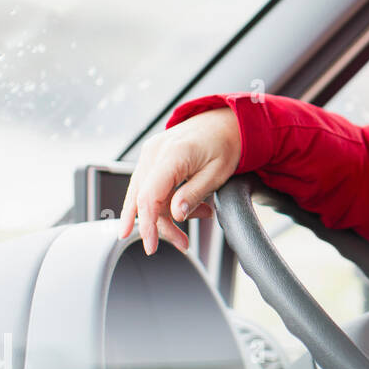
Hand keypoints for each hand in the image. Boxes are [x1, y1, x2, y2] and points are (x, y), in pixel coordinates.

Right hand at [117, 108, 241, 254]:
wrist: (225, 122)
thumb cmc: (225, 145)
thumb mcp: (218, 174)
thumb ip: (195, 194)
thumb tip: (176, 215)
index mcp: (173, 154)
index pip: (149, 196)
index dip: (148, 224)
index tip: (151, 246)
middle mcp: (155, 151)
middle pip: (143, 198)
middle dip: (160, 225)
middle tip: (182, 243)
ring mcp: (151, 152)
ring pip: (144, 194)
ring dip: (166, 214)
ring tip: (198, 217)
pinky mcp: (153, 156)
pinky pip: (151, 185)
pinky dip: (167, 200)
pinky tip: (189, 206)